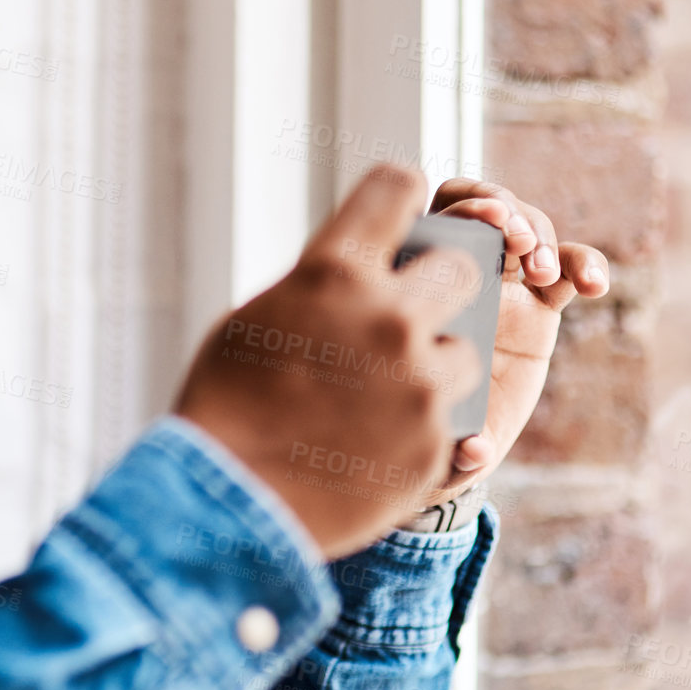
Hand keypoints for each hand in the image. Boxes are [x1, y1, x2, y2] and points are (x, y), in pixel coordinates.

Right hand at [172, 165, 483, 559]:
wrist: (227, 502)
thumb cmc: (226, 402)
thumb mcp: (258, 318)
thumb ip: (320, 285)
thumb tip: (355, 270)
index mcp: (334, 271)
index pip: (398, 187)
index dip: (400, 198)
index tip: (400, 216)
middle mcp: (389, 315)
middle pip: (461, 269)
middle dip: (436, 291)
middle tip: (399, 320)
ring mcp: (422, 381)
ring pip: (464, 352)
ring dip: (431, 368)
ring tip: (377, 399)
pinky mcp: (438, 442)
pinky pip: (452, 417)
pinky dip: (419, 427)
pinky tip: (370, 443)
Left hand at [410, 179, 610, 507]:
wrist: (448, 435)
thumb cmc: (418, 427)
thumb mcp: (422, 436)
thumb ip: (442, 443)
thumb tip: (473, 450)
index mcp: (415, 283)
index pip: (431, 221)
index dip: (458, 210)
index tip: (481, 223)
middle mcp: (455, 275)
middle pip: (481, 211)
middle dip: (502, 212)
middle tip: (514, 239)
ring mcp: (500, 285)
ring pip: (526, 229)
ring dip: (541, 236)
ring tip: (541, 269)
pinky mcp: (541, 303)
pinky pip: (568, 267)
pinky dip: (583, 263)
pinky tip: (593, 284)